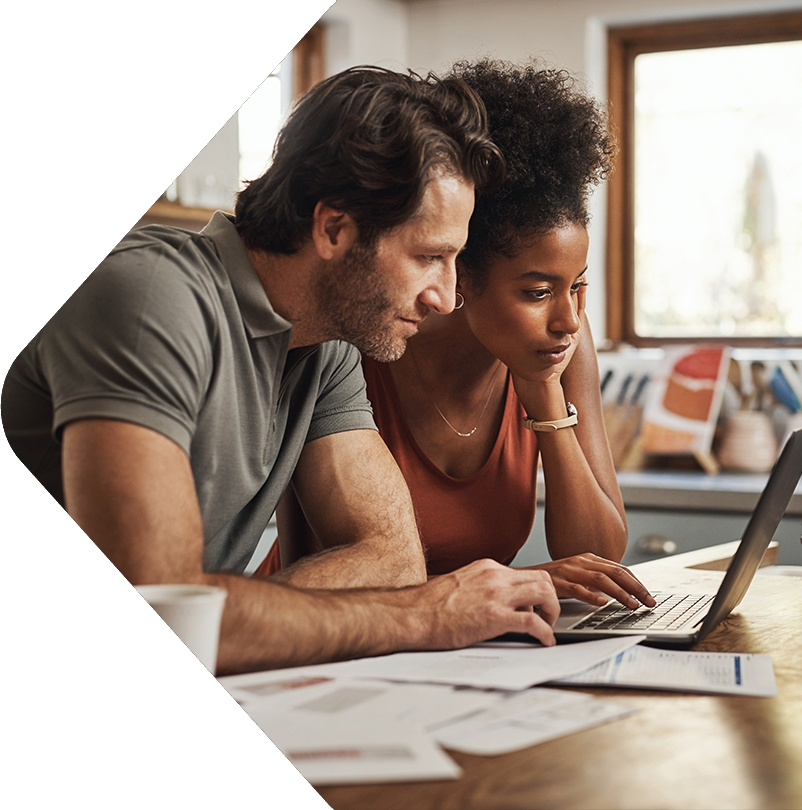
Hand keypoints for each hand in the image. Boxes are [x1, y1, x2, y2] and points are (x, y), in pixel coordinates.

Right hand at [415, 559, 559, 647]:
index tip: (536, 606)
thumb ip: (482, 587)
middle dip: (551, 598)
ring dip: (553, 612)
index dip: (537, 591)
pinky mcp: (494, 617)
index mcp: (487, 568)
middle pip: (543, 578)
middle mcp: (495, 576)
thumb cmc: (429, 605)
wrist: (412, 614)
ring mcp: (496, 595)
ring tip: (547, 627)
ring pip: (545, 593)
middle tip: (547, 616)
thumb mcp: (461, 584)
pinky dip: (546, 633)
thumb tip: (495, 602)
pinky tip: (544, 642)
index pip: (526, 573)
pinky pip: (533, 622)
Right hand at [529, 554, 655, 609]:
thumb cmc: (552, 579)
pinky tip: (602, 603)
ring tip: (632, 605)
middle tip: (648, 602)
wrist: (524, 578)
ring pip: (601, 580)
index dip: (637, 582)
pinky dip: (591, 595)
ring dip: (620, 594)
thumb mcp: (577, 575)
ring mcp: (569, 571)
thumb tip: (619, 591)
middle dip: (636, 588)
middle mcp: (580, 562)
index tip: (649, 596)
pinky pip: (577, 589)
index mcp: (587, 559)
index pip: (619, 569)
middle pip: (615, 572)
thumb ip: (595, 580)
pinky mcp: (557, 582)